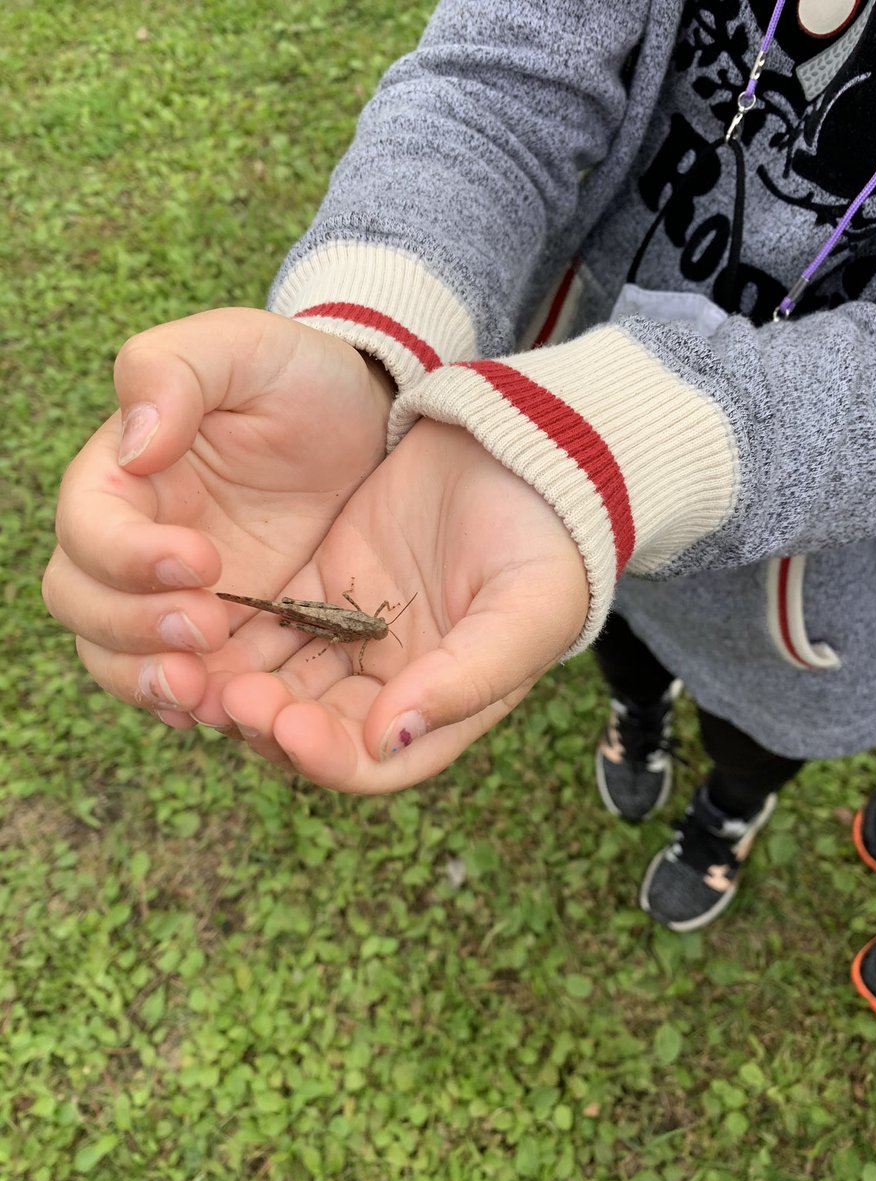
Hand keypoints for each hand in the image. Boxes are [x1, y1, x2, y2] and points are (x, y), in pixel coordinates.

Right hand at [42, 308, 392, 721]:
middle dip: (132, 626)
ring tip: (203, 694)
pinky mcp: (222, 632)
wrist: (368, 431)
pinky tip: (223, 713)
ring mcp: (171, 595)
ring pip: (116, 655)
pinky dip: (191, 703)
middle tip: (205, 630)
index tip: (200, 560)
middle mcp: (133, 541)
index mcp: (123, 473)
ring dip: (148, 679)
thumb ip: (175, 371)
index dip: (127, 554)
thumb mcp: (247, 348)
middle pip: (83, 602)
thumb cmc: (300, 379)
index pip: (87, 526)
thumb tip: (134, 444)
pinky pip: (182, 680)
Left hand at [207, 418, 592, 792]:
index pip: (375, 761)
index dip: (327, 757)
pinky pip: (270, 622)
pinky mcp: (322, 583)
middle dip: (269, 723)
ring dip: (239, 686)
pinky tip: (201, 624)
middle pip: (315, 728)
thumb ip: (466, 680)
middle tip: (227, 697)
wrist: (526, 446)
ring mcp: (353, 634)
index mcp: (445, 705)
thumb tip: (385, 739)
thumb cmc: (546, 538)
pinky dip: (235, 632)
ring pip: (281, 681)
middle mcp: (393, 682)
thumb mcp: (527, 610)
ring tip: (198, 671)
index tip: (288, 726)